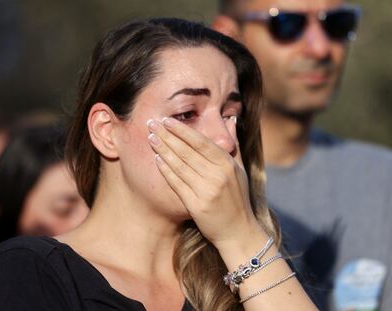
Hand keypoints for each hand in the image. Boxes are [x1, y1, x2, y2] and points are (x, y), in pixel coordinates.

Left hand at [147, 117, 262, 248]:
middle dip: (168, 136)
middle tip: (152, 124)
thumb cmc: (238, 199)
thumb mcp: (240, 170)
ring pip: (180, 165)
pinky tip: (157, 159)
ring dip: (163, 150)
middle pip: (187, 151)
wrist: (238, 232)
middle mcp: (218, 175)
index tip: (167, 121)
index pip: (201, 142)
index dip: (183, 130)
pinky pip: (177, 183)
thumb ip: (233, 145)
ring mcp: (207, 191)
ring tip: (151, 138)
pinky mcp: (196, 205)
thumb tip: (230, 120)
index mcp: (228, 164)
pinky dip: (166, 170)